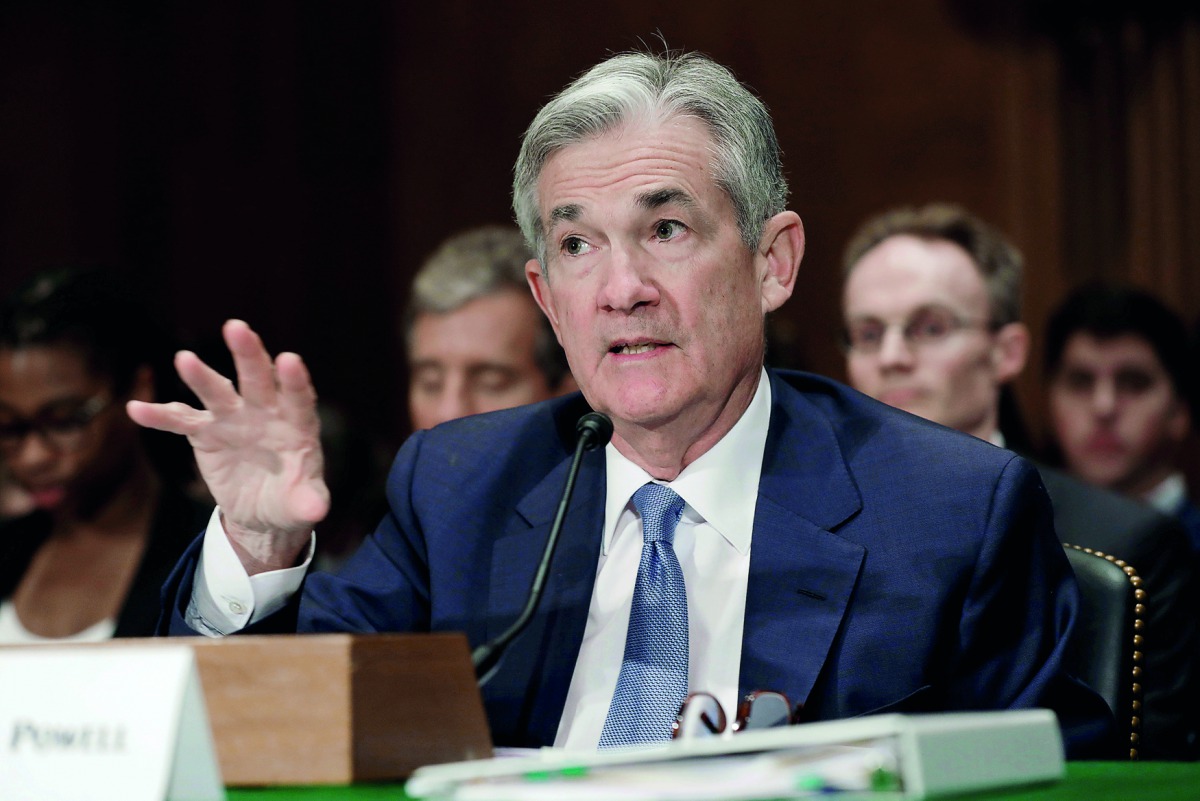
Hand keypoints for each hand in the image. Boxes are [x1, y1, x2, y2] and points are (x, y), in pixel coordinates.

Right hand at [127, 320, 329, 573]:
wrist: (263, 511)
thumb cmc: (291, 499)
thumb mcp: (304, 504)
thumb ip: (310, 502)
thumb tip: (317, 511)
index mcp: (297, 424)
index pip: (298, 398)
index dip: (294, 381)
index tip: (289, 360)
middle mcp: (265, 412)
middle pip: (257, 380)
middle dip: (248, 355)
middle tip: (237, 328)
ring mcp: (234, 418)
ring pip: (217, 392)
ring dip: (201, 376)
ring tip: (184, 359)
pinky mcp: (206, 433)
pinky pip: (181, 421)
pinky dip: (160, 416)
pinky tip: (137, 409)